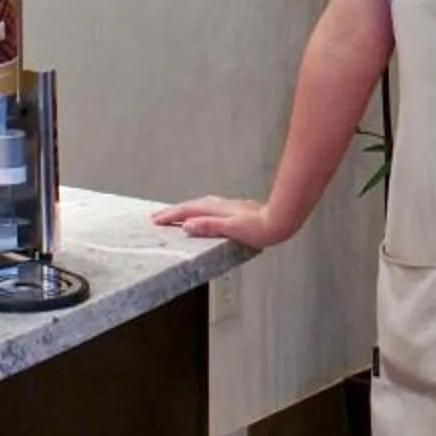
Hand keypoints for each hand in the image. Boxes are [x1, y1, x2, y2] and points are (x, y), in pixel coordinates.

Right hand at [152, 196, 295, 249]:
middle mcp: (220, 206)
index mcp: (216, 210)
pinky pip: (207, 208)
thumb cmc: (259, 229)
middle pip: (190, 207)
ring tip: (173, 215)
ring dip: (184, 210)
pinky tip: (201, 215)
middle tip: (156, 217)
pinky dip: (197, 211)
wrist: (279, 221)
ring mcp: (226, 207)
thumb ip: (210, 226)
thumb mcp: (232, 229)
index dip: (171, 216)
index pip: (187, 212)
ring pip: (199, 206)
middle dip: (172, 211)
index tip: (155, 220)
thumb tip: (187, 225)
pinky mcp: (233, 211)